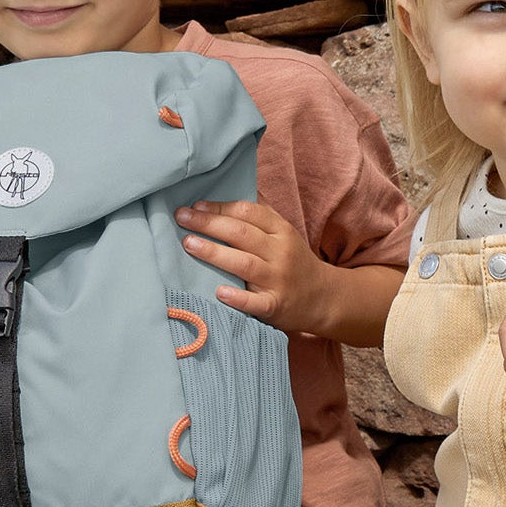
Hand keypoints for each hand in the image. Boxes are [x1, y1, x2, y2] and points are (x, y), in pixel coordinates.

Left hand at [176, 198, 331, 335]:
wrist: (324, 298)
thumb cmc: (294, 263)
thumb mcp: (284, 234)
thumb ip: (259, 218)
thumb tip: (221, 200)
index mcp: (281, 231)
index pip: (248, 213)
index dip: (220, 208)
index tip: (196, 206)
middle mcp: (280, 253)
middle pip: (242, 234)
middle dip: (209, 224)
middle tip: (181, 219)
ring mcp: (278, 280)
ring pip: (244, 263)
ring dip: (214, 253)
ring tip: (188, 244)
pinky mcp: (276, 306)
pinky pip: (255, 302)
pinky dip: (238, 297)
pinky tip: (219, 292)